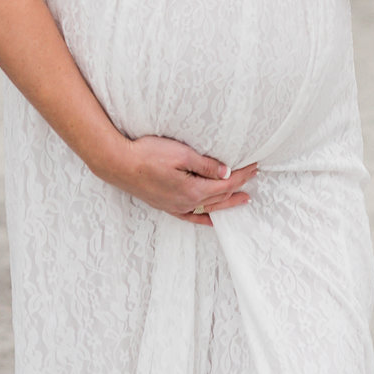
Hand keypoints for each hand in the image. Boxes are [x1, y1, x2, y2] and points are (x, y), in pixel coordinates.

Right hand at [97, 135, 255, 226]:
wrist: (119, 164)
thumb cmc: (147, 155)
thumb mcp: (180, 154)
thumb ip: (205, 165)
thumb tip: (226, 172)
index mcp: (192, 190)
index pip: (225, 183)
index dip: (242, 175)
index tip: (254, 166)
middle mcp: (186, 203)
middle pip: (220, 196)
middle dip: (239, 186)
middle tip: (253, 176)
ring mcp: (176, 207)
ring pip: (209, 208)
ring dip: (227, 202)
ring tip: (243, 199)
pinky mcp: (166, 206)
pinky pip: (191, 217)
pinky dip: (204, 218)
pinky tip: (212, 219)